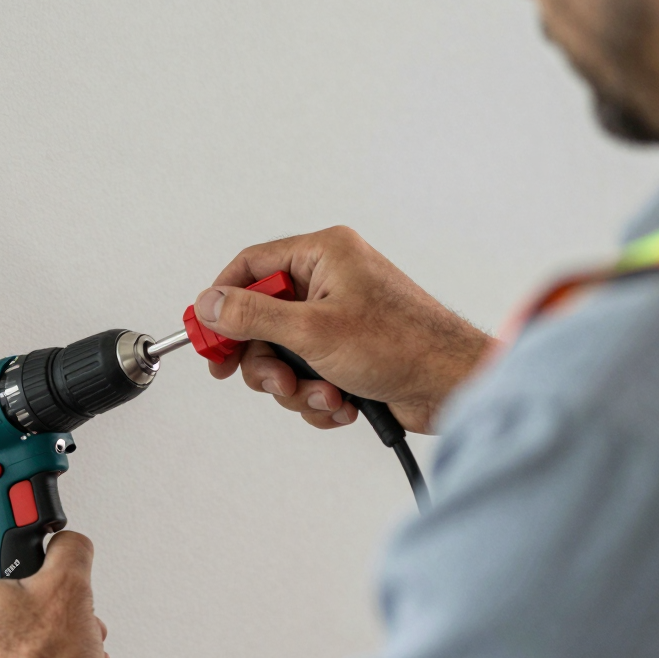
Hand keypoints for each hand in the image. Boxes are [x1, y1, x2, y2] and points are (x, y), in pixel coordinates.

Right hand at [196, 227, 492, 433]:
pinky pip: (308, 375)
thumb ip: (252, 317)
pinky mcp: (348, 353)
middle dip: (267, 361)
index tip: (206, 336)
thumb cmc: (403, 345)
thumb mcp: (312, 331)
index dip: (222, 302)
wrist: (452, 386)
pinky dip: (319, 396)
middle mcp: (330, 281)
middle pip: (262, 319)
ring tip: (324, 395)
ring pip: (284, 355)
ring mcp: (339, 318)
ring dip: (297, 386)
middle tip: (274, 381)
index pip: (251, 266)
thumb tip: (209, 303)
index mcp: (324, 255)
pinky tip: (343, 402)